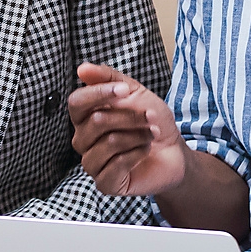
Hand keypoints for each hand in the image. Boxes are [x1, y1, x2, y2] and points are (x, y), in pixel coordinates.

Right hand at [69, 62, 188, 196]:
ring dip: (137, 135)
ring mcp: (93, 163)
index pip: (76, 102)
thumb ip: (108, 78)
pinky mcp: (105, 183)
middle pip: (95, 122)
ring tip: (151, 133)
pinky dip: (137, 154)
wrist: (174, 150)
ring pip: (108, 143)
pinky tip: (145, 151)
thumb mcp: (134, 92)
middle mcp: (84, 140)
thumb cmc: (152, 120)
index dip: (99, 94)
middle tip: (149, 116)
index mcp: (86, 117)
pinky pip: (115, 166)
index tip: (125, 91)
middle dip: (129, 116)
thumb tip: (83, 68)